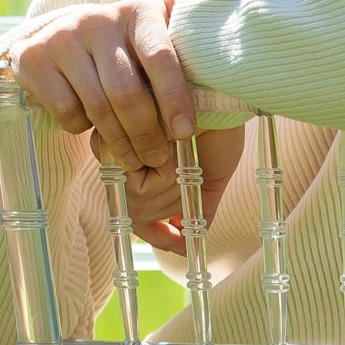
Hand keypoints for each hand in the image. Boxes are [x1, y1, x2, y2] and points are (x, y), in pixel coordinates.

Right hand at [7, 0, 194, 172]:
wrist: (55, 37)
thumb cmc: (124, 48)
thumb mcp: (158, 32)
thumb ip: (190, 28)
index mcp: (140, 11)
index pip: (162, 57)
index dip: (175, 98)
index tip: (185, 132)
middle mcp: (99, 18)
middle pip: (127, 93)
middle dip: (146, 135)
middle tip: (156, 158)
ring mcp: (63, 36)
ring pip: (96, 106)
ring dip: (118, 142)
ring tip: (132, 158)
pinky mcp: (33, 57)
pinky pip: (65, 109)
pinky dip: (79, 127)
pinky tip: (88, 122)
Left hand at [117, 125, 244, 254]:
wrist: (223, 97)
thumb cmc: (218, 130)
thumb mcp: (210, 178)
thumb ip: (197, 211)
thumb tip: (187, 246)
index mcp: (148, 169)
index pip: (138, 214)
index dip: (155, 233)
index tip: (178, 242)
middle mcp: (131, 159)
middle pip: (139, 211)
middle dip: (170, 204)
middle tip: (190, 173)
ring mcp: (124, 150)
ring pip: (140, 201)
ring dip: (170, 187)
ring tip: (184, 151)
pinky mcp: (122, 140)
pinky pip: (141, 183)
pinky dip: (165, 175)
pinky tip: (176, 148)